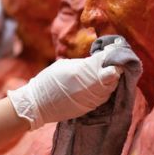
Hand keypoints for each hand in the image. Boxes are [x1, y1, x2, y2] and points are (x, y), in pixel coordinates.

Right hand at [7, 49, 122, 129]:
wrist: (37, 105)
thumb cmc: (47, 81)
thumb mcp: (64, 65)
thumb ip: (83, 63)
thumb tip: (97, 61)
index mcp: (81, 71)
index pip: (105, 60)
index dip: (112, 52)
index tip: (114, 47)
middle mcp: (89, 85)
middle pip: (113, 74)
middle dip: (116, 66)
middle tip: (115, 60)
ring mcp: (91, 98)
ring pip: (112, 86)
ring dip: (113, 78)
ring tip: (110, 71)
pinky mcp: (90, 107)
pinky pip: (104, 96)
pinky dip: (106, 88)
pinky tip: (102, 83)